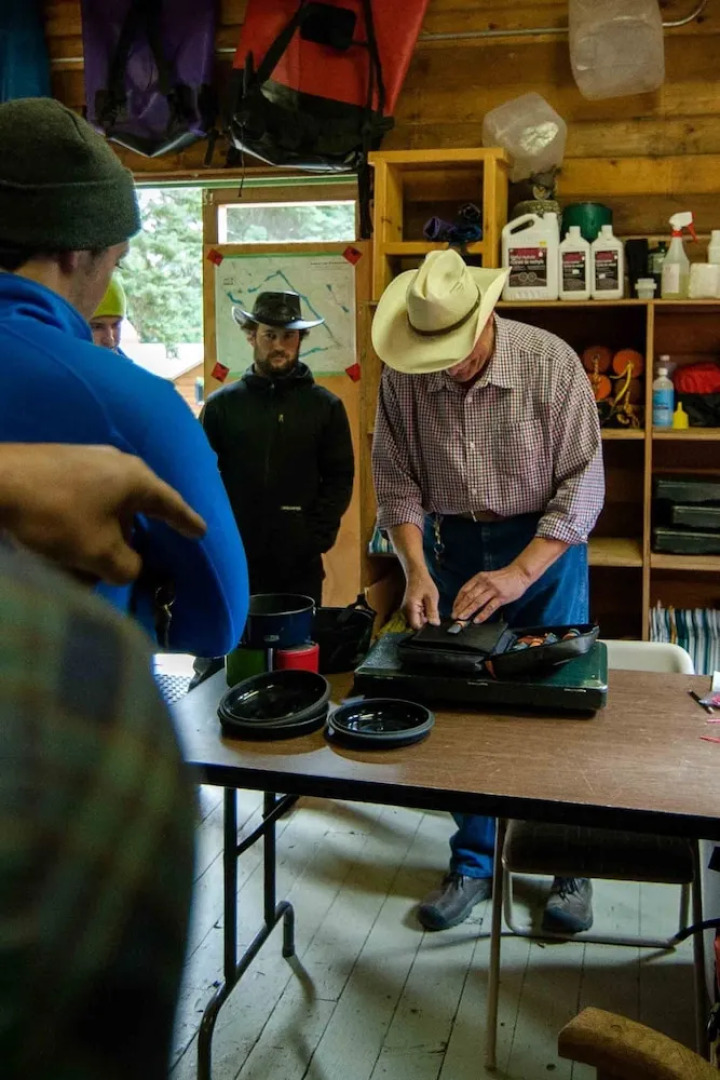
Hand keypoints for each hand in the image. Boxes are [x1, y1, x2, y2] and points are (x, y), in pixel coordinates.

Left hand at [0, 445, 205, 584]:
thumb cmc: (58, 516)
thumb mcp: (99, 553)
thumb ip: (127, 567)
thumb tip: (131, 567)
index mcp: (136, 479)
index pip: (171, 504)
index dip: (187, 522)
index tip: (201, 532)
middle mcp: (117, 464)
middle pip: (137, 507)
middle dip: (134, 537)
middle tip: (137, 558)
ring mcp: (86, 461)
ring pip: (107, 507)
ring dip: (104, 536)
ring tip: (93, 562)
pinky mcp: (60, 466)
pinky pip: (85, 501)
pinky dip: (85, 525)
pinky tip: (71, 543)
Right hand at [403, 569, 440, 629]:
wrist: (416, 574)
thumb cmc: (423, 583)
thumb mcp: (432, 598)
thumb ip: (433, 612)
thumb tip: (435, 624)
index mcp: (411, 609)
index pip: (417, 627)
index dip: (426, 627)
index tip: (433, 621)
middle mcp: (406, 612)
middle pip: (416, 625)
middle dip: (426, 622)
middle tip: (431, 610)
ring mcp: (406, 611)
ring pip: (417, 621)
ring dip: (424, 617)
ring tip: (428, 606)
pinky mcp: (409, 609)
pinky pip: (416, 616)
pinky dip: (423, 614)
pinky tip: (425, 606)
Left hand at [451, 564, 530, 623]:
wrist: (519, 573)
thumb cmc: (503, 577)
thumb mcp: (487, 577)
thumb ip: (478, 586)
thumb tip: (467, 599)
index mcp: (479, 577)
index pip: (464, 590)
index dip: (457, 600)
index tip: (454, 608)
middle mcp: (484, 583)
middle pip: (469, 597)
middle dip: (460, 607)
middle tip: (454, 616)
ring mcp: (493, 590)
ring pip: (477, 602)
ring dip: (468, 611)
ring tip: (462, 618)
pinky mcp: (501, 597)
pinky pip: (490, 607)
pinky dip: (482, 615)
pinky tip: (477, 620)